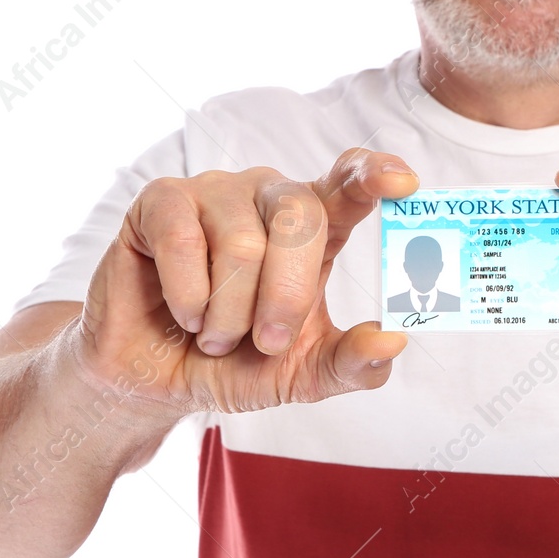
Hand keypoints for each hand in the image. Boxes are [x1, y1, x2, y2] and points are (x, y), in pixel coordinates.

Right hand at [73, 148, 418, 415]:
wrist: (155, 382)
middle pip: (301, 219)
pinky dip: (187, 296)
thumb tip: (393, 342)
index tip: (403, 182)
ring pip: (242, 242)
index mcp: (315, 225)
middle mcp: (270, 196)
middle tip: (265, 342)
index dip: (373, 175)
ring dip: (228, 313)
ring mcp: (216, 191)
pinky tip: (182, 313)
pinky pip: (183, 239)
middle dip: (286, 297)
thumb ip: (351, 362)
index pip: (349, 182)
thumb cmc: (235, 362)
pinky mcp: (161, 201)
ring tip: (213, 334)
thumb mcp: (301, 374)